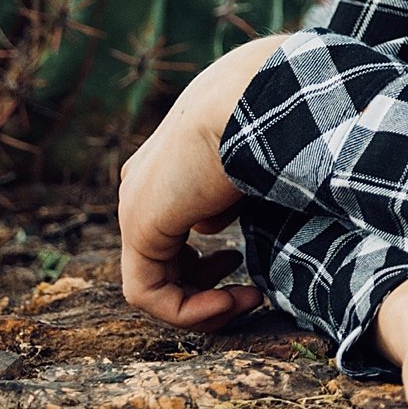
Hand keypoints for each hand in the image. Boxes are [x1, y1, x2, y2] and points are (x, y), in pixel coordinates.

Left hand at [118, 34, 283, 329]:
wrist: (253, 100)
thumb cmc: (271, 121)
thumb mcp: (249, 161)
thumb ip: (227, 195)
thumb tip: (211, 225)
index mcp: (168, 163)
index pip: (174, 225)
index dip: (206, 258)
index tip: (244, 258)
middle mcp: (143, 185)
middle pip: (161, 257)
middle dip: (202, 282)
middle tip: (246, 290)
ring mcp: (136, 205)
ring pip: (154, 280)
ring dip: (202, 303)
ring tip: (246, 299)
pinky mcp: (140, 226)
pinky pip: (149, 291)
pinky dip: (190, 309)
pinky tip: (230, 302)